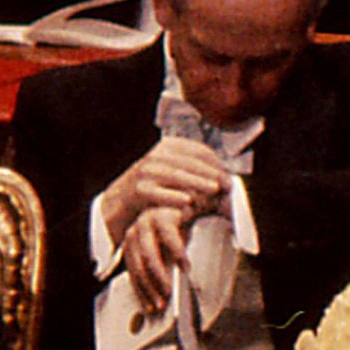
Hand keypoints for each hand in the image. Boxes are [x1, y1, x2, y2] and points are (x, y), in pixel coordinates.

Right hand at [101, 137, 230, 247]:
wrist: (121, 201)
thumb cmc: (155, 188)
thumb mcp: (172, 171)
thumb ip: (193, 170)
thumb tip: (224, 177)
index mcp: (168, 147)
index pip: (197, 151)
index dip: (215, 163)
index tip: (228, 176)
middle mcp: (157, 157)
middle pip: (190, 162)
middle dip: (211, 173)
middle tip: (227, 185)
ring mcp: (146, 172)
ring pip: (177, 175)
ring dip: (198, 182)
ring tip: (214, 190)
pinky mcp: (139, 190)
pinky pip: (160, 193)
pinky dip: (175, 197)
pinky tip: (189, 202)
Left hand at [119, 205, 194, 313]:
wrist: (194, 204)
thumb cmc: (181, 228)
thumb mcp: (167, 251)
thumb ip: (163, 267)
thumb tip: (163, 293)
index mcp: (133, 241)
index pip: (132, 271)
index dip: (141, 291)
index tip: (150, 307)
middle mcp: (135, 231)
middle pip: (138, 266)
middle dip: (150, 288)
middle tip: (161, 303)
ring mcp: (147, 222)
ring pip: (149, 255)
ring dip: (160, 276)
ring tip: (170, 289)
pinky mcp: (163, 215)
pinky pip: (169, 239)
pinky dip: (178, 255)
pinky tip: (185, 267)